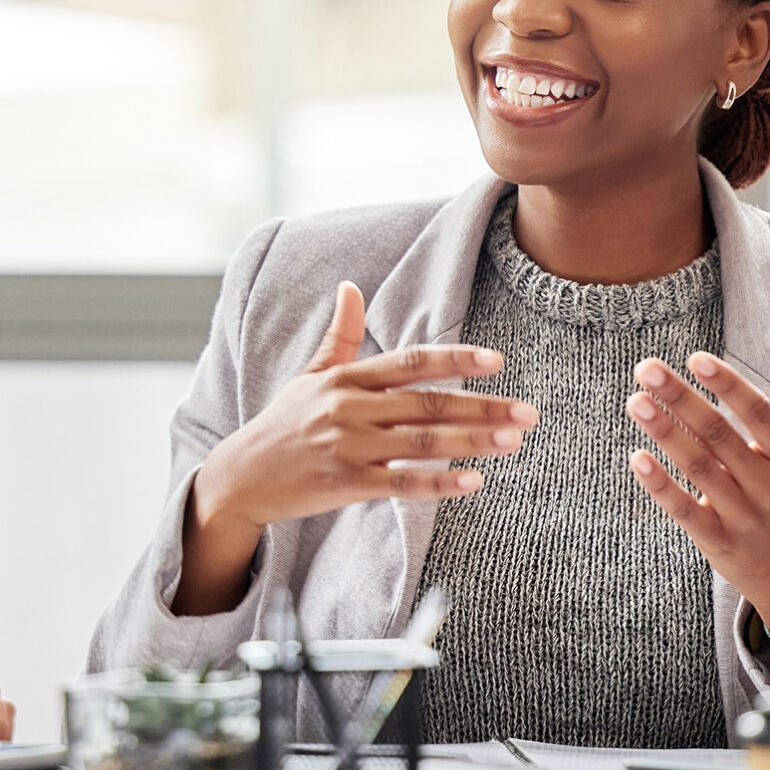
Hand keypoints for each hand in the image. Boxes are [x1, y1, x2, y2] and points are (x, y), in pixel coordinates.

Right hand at [180, 282, 532, 613]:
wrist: (241, 476)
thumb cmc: (283, 424)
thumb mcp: (308, 375)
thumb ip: (338, 335)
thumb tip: (348, 286)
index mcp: (346, 378)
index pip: (410, 363)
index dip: (455, 359)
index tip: (496, 360)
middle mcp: (349, 407)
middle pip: (427, 403)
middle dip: (482, 407)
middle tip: (528, 412)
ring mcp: (347, 446)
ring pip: (421, 441)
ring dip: (472, 442)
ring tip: (514, 441)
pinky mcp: (344, 483)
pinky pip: (400, 482)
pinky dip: (438, 483)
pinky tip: (472, 482)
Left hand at [627, 354, 769, 639]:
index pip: (759, 415)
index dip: (729, 386)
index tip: (697, 358)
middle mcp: (767, 487)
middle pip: (720, 436)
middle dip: (682, 399)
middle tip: (647, 368)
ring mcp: (742, 517)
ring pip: (699, 468)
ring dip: (665, 433)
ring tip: (636, 401)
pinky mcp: (718, 543)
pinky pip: (686, 511)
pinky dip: (661, 486)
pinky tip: (637, 458)